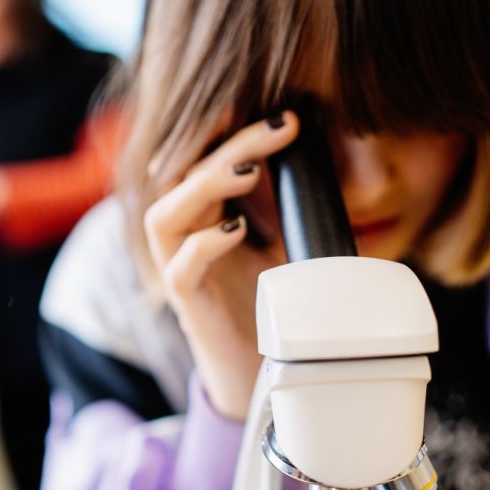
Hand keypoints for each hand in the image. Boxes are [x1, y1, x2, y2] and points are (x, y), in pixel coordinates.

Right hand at [145, 112, 299, 418]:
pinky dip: (204, 244)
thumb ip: (288, 215)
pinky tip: (237, 230)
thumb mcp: (287, 251)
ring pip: (165, 216)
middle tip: (280, 125)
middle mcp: (185, 242)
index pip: (203, 163)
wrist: (260, 375)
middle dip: (229, 144)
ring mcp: (182, 275)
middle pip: (182, 177)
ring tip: (249, 168)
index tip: (281, 114)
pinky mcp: (189, 309)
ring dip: (204, 185)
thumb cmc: (271, 312)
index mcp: (206, 222)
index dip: (230, 132)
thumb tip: (324, 171)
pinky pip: (180, 270)